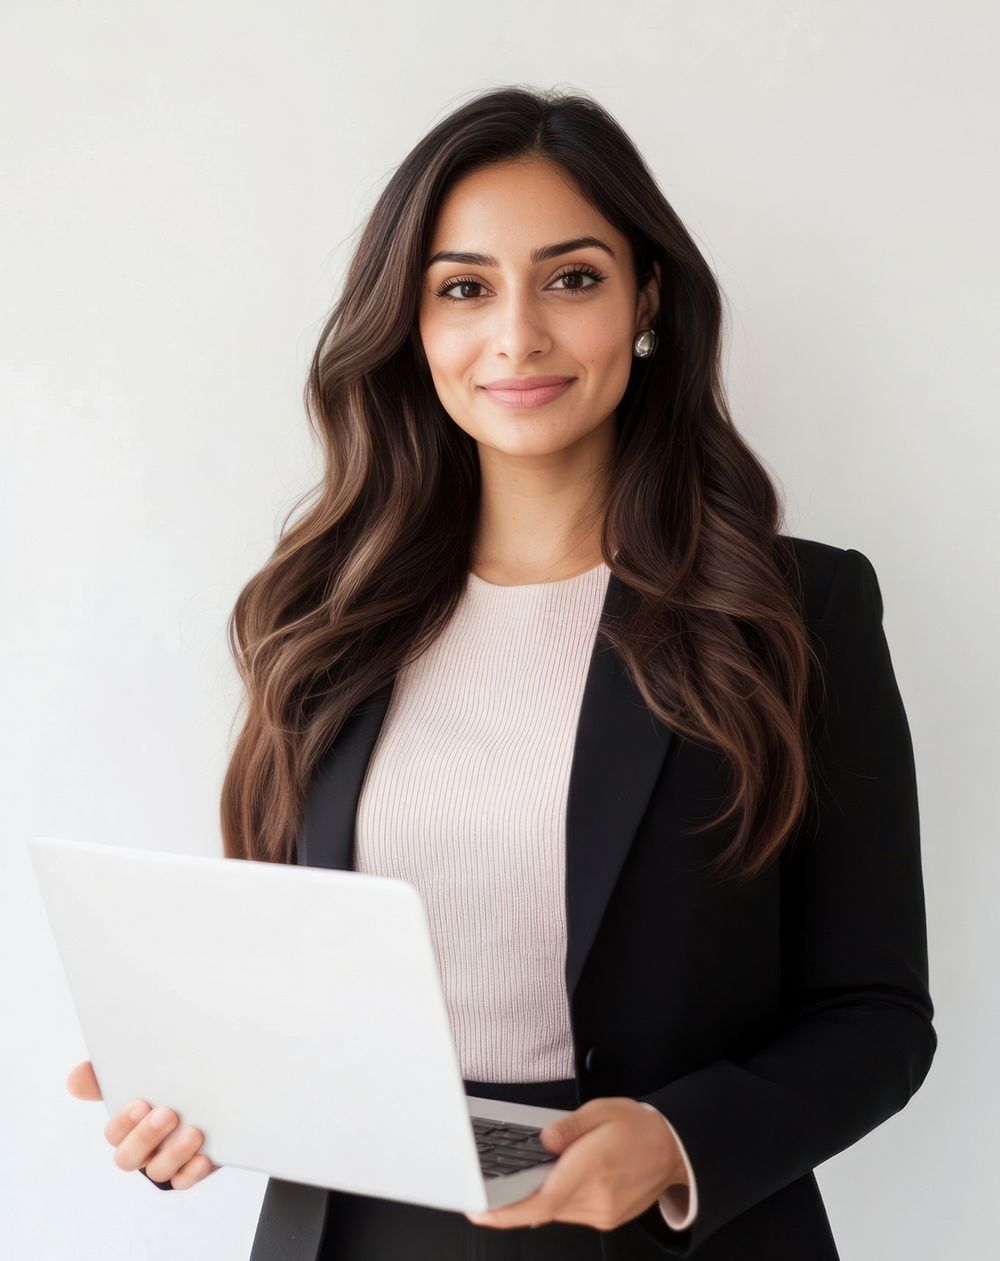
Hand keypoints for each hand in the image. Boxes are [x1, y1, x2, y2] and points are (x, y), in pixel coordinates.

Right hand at [66, 1060, 219, 1189]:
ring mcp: (166, 1161)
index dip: (123, 1123)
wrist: (211, 1091)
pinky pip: (185, 1181)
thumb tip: (73, 1080)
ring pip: (158, 1172)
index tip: (140, 1104)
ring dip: (174, 1153)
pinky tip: (204, 1157)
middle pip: (128, 1158)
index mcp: (127, 1127)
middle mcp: (143, 1148)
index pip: (113, 1134)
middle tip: (168, 1114)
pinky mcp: (191, 1169)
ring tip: (194, 1132)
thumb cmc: (168, 1081)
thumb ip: (107, 1076)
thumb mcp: (143, 1074)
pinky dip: (192, 1172)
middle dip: (145, 1138)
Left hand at [464, 1096, 686, 1231]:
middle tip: (496, 1180)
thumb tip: (543, 1140)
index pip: (541, 1201)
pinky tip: (558, 1178)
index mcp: (593, 1168)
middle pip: (543, 1207)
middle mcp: (597, 1198)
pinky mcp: (606, 1219)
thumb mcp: (602, 1110)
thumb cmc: (640, 1127)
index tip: (480, 1210)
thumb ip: (568, 1127)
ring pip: (555, 1211)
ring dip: (539, 1194)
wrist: (675, 1149)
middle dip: (518, 1195)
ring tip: (538, 1169)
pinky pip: (570, 1213)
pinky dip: (556, 1198)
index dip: (506, 1211)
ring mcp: (602, 1213)